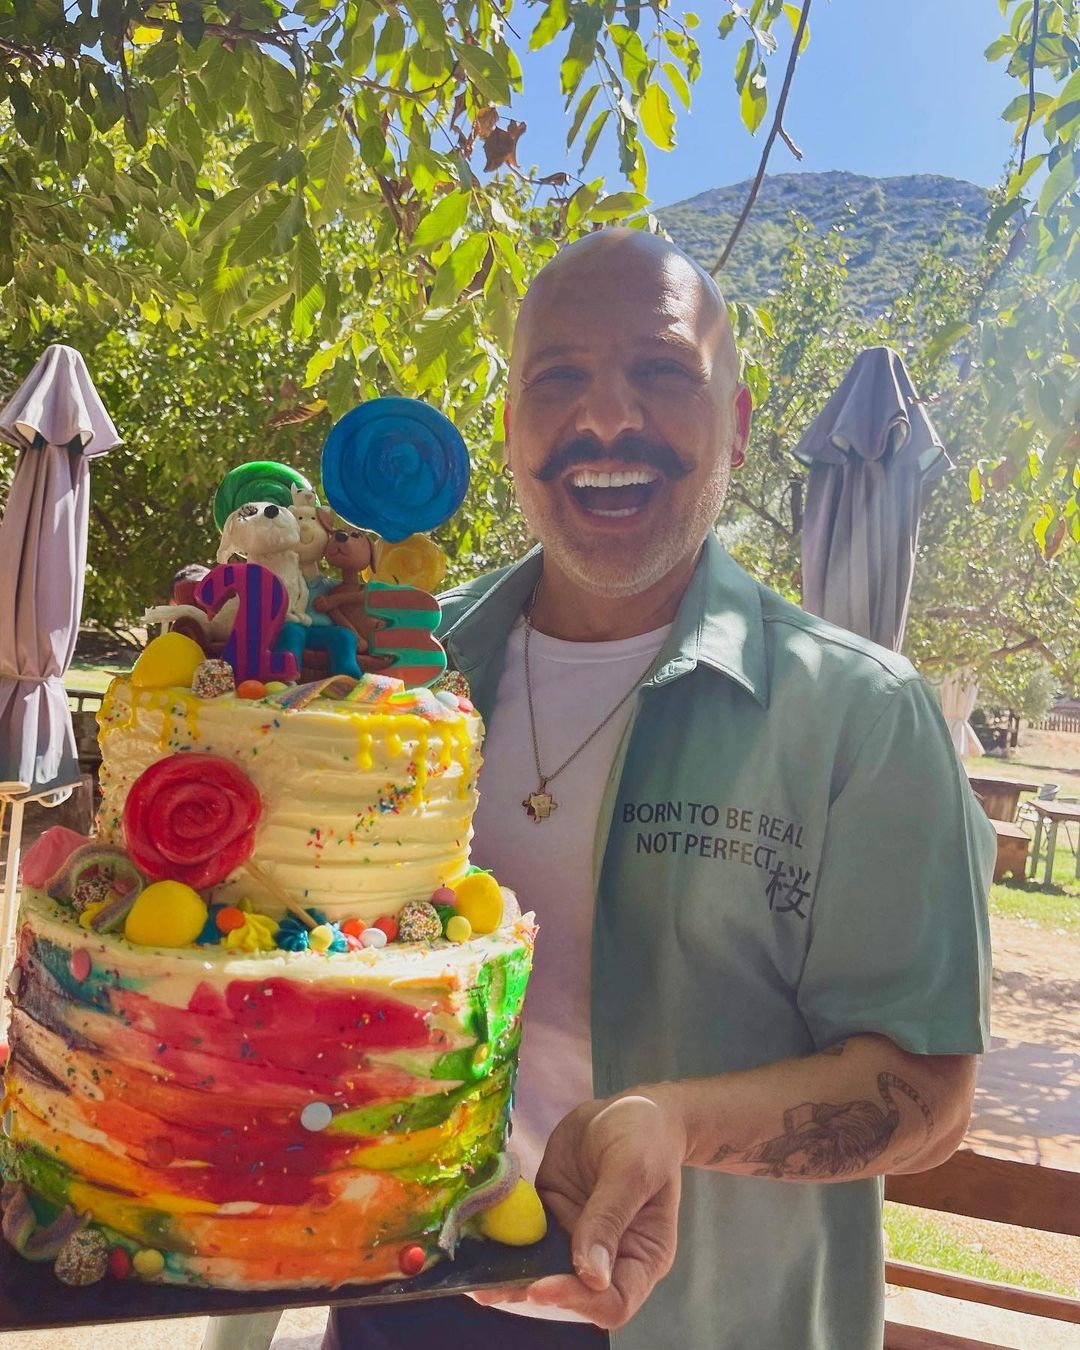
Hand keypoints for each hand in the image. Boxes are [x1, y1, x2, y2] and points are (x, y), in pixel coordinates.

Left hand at [475, 1090, 685, 1328]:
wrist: (628, 1106)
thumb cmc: (645, 1136)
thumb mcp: (632, 1169)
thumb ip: (609, 1217)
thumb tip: (592, 1275)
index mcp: (641, 1255)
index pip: (613, 1301)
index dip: (578, 1301)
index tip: (543, 1285)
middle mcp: (608, 1257)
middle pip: (570, 1293)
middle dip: (530, 1291)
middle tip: (490, 1286)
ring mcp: (575, 1237)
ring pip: (541, 1270)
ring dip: (507, 1275)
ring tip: (472, 1278)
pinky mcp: (549, 1215)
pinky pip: (524, 1237)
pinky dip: (500, 1243)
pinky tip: (474, 1243)